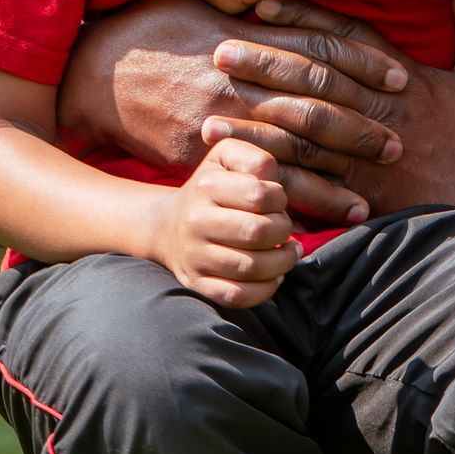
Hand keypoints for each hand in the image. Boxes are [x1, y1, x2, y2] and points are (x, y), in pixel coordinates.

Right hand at [58, 0, 406, 223]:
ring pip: (288, 155)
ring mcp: (219, 121)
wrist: (93, 74)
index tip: (401, 78)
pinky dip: (282, 202)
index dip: (365, 63)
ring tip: (367, 204)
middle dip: (360, 130)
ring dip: (330, 182)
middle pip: (315, 108)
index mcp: (246, 37)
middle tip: (397, 146)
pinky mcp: (198, 154)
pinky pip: (248, 182)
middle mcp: (239, 81)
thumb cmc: (150, 27)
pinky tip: (312, 221)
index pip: (321, 50)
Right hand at [155, 137, 295, 309]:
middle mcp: (195, 221)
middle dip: (283, 230)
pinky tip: (274, 275)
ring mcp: (194, 255)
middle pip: (258, 232)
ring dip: (282, 261)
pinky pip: (237, 296)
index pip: (261, 195)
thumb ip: (254, 157)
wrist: (167, 226)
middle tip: (283, 228)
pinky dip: (265, 289)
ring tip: (287, 251)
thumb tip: (271, 176)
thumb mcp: (226, 158)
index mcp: (206, 186)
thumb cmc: (210, 189)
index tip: (276, 202)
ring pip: (251, 267)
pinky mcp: (197, 283)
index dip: (280, 199)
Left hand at [218, 0, 454, 221]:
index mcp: (405, 79)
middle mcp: (380, 113)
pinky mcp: (360, 195)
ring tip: (210, 113)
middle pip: (312, 83)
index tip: (262, 6)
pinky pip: (309, 182)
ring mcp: (367, 156)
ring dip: (254, 123)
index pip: (345, 41)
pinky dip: (271, 173)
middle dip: (264, 66)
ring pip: (301, 134)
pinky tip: (238, 171)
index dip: (302, 20)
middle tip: (218, 51)